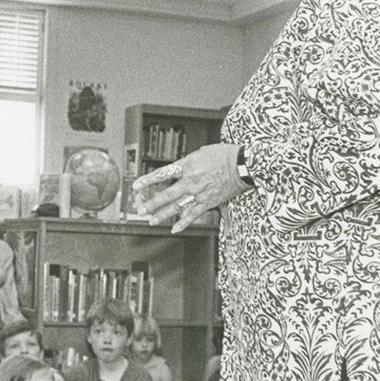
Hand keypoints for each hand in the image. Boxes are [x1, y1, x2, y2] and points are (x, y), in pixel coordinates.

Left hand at [132, 143, 248, 232]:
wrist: (243, 165)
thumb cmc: (224, 155)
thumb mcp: (201, 152)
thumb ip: (187, 162)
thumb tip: (179, 168)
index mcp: (187, 166)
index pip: (162, 174)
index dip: (148, 181)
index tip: (136, 186)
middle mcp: (190, 181)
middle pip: (167, 194)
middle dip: (152, 203)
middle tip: (140, 208)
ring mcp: (199, 194)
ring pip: (177, 207)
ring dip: (163, 215)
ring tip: (151, 220)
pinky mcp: (209, 202)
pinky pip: (193, 215)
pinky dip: (183, 223)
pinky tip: (174, 229)